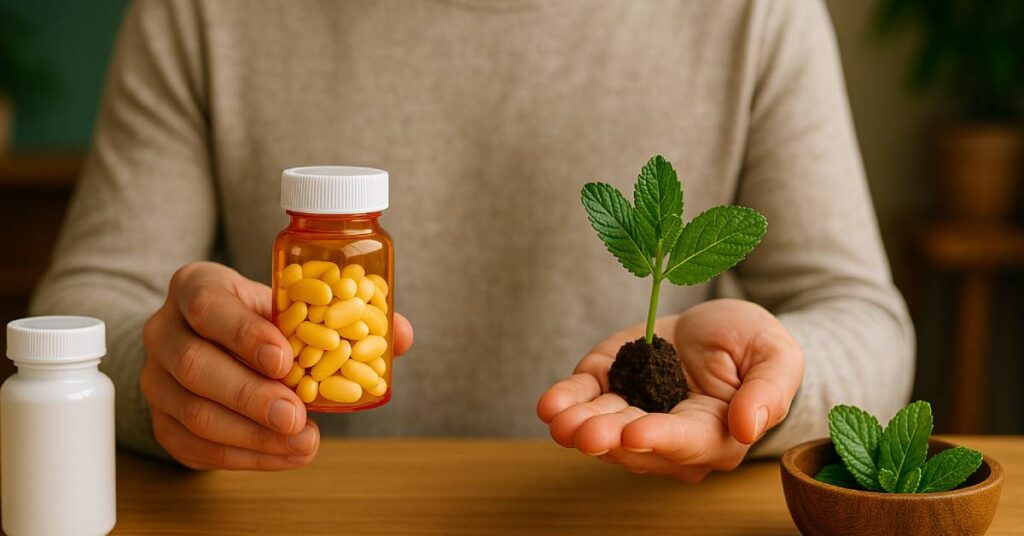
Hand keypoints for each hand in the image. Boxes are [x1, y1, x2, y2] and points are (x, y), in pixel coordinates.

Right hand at [141, 262, 413, 469]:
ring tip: (302, 441)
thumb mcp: (293, 305)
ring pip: (192, 412)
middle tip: (296, 415)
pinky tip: (285, 455)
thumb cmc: (262, 319)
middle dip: (250, 394)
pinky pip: (196, 446)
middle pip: (194, 364)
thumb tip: (399, 335)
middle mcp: (164, 329)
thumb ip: (345, 316)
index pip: (207, 305)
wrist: (215, 345)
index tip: (284, 359)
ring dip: (252, 434)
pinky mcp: (162, 421)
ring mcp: (155, 378)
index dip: (244, 334)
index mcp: (196, 286)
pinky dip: (246, 456)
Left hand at [537, 299, 801, 481]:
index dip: (659, 438)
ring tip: (559, 420)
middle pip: (635, 443)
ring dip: (578, 424)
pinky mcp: (610, 389)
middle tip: (583, 433)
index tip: (634, 433)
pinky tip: (549, 405)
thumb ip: (767, 393)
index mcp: (716, 435)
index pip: (685, 441)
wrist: (723, 329)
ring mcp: (635, 414)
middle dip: (607, 436)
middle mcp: (670, 436)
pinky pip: (584, 400)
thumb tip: (749, 428)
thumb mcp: (776, 357)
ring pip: (603, 427)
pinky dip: (565, 402)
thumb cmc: (757, 346)